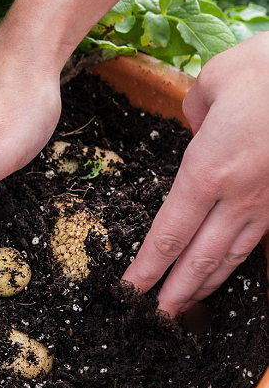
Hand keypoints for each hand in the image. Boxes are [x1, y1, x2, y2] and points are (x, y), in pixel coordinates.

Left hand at [122, 33, 268, 314]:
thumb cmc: (266, 70)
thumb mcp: (213, 81)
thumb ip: (195, 111)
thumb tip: (198, 128)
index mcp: (207, 170)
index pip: (170, 232)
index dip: (149, 265)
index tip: (131, 288)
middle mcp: (237, 196)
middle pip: (200, 256)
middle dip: (175, 290)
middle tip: (157, 317)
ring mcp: (268, 201)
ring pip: (233, 254)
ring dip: (206, 283)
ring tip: (187, 305)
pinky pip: (259, 239)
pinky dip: (239, 260)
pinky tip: (230, 268)